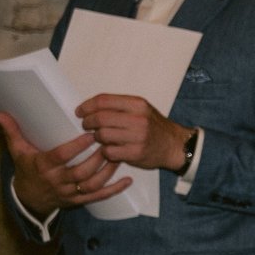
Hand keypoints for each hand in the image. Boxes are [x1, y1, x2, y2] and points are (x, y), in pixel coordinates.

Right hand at [0, 111, 129, 216]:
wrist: (30, 197)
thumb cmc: (27, 168)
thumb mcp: (17, 150)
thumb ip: (12, 131)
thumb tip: (0, 112)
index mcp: (43, 166)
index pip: (61, 157)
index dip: (76, 147)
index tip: (90, 135)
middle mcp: (57, 181)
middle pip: (80, 172)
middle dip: (96, 159)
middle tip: (110, 142)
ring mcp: (69, 192)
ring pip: (91, 184)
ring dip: (107, 172)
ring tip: (119, 155)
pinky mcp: (79, 200)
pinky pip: (98, 196)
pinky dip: (114, 190)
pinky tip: (127, 180)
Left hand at [75, 93, 191, 171]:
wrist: (175, 145)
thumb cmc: (154, 127)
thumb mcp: (141, 109)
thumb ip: (119, 106)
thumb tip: (90, 108)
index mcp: (137, 104)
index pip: (103, 100)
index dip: (87, 106)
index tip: (80, 112)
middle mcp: (138, 119)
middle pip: (100, 118)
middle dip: (88, 123)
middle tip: (86, 126)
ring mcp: (138, 137)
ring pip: (102, 135)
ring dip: (97, 137)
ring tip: (101, 138)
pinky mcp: (135, 153)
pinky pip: (109, 151)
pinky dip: (105, 151)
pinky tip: (110, 149)